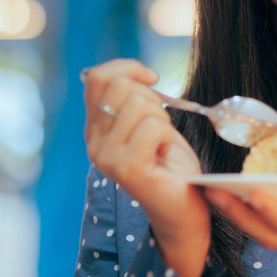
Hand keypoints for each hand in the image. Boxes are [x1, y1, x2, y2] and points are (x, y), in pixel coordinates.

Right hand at [82, 59, 207, 276]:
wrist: (183, 209)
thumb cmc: (170, 165)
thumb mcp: (149, 123)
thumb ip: (134, 100)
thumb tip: (138, 73)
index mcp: (95, 130)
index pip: (97, 78)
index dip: (128, 68)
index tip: (152, 79)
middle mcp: (94, 144)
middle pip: (120, 87)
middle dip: (151, 98)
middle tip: (160, 128)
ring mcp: (107, 157)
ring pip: (140, 105)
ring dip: (163, 120)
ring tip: (162, 145)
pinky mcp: (127, 169)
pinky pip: (153, 127)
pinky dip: (168, 136)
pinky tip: (164, 156)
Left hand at [204, 185, 276, 271]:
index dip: (276, 213)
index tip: (254, 192)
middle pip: (273, 236)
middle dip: (241, 216)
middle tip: (212, 191)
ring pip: (270, 235)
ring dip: (240, 217)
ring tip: (213, 192)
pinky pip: (275, 229)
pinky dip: (252, 214)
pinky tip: (235, 194)